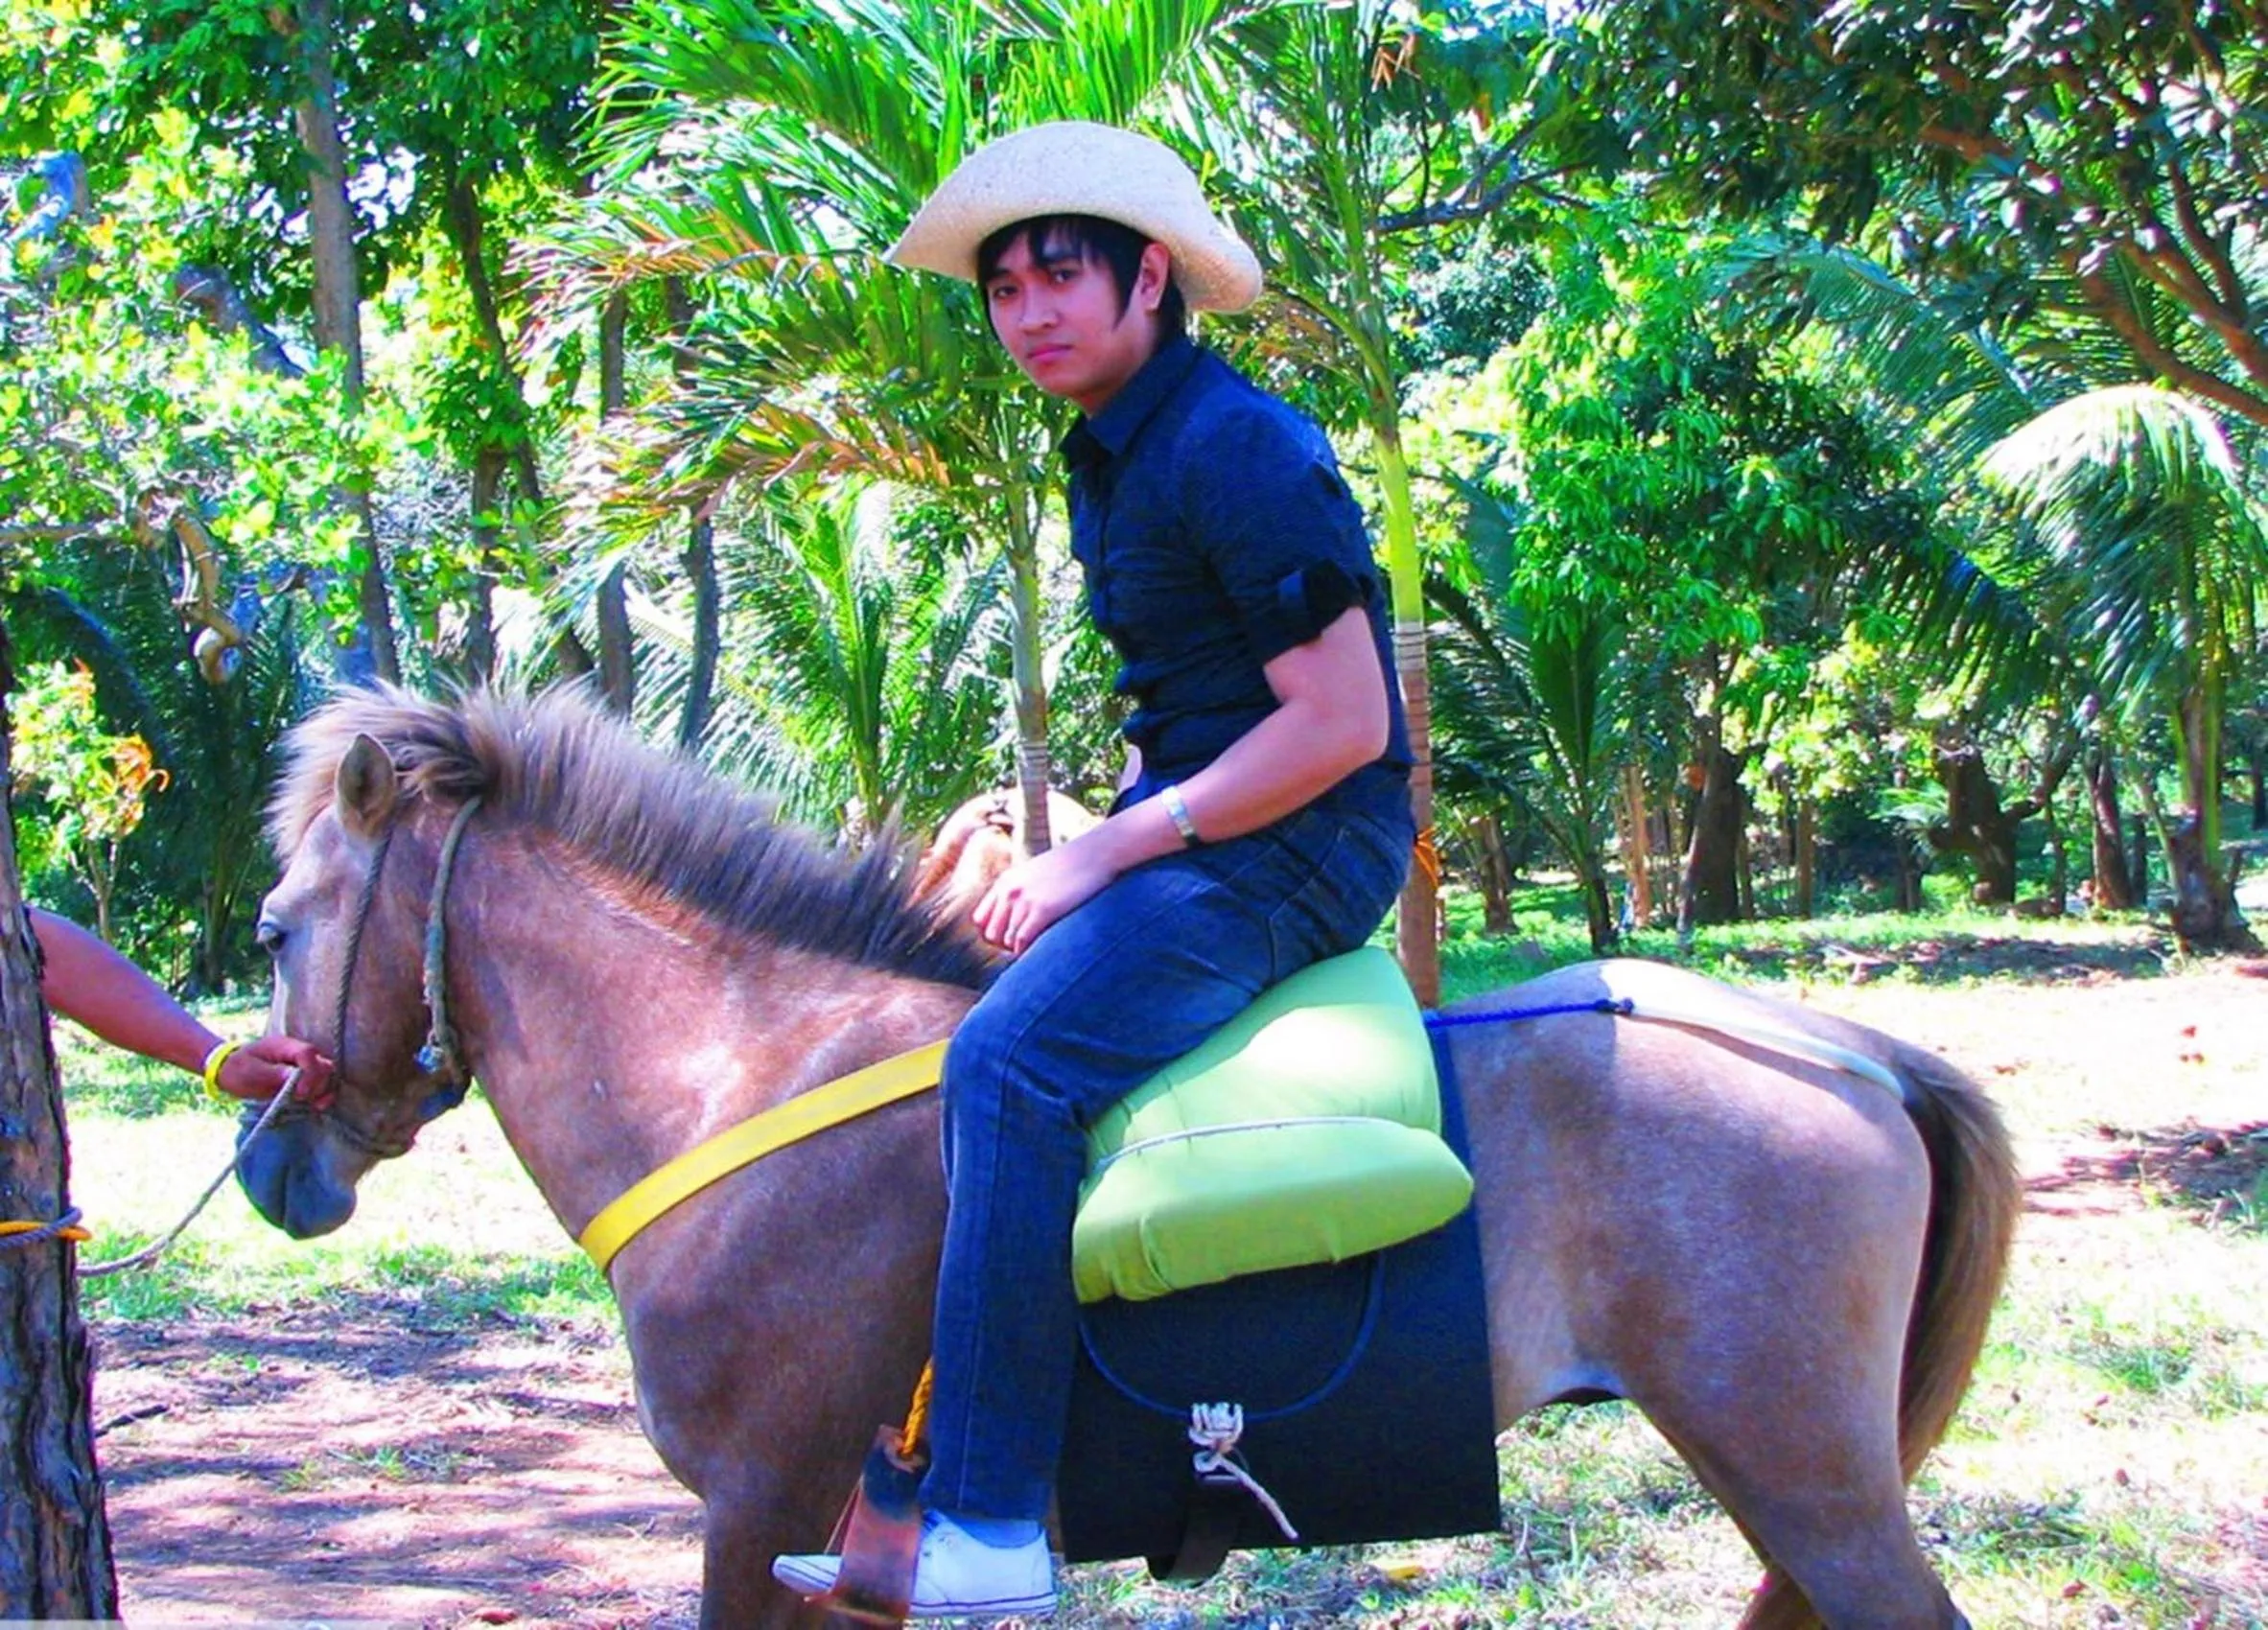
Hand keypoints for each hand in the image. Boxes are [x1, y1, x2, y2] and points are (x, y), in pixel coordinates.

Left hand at [218, 1034, 336, 1109]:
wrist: (228, 1070)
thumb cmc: (237, 1069)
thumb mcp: (249, 1071)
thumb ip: (273, 1073)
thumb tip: (295, 1077)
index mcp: (285, 1046)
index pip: (308, 1053)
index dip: (310, 1073)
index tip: (300, 1093)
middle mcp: (298, 1053)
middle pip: (322, 1064)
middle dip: (317, 1084)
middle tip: (301, 1099)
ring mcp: (302, 1065)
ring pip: (325, 1075)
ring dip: (322, 1090)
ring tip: (313, 1105)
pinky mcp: (302, 1078)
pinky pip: (320, 1084)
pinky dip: (322, 1095)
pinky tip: (318, 1106)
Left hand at [971, 839, 1120, 955]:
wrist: (1096, 853)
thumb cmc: (1072, 867)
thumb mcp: (1037, 873)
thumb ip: (1021, 890)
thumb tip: (1018, 915)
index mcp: (1005, 882)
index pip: (980, 920)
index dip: (994, 933)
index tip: (1013, 938)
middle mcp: (1009, 891)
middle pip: (990, 934)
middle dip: (1004, 946)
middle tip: (1025, 947)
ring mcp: (1024, 900)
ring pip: (1006, 941)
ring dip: (1019, 950)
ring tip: (1037, 948)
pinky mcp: (1043, 910)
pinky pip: (1021, 941)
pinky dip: (1028, 952)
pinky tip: (1042, 948)